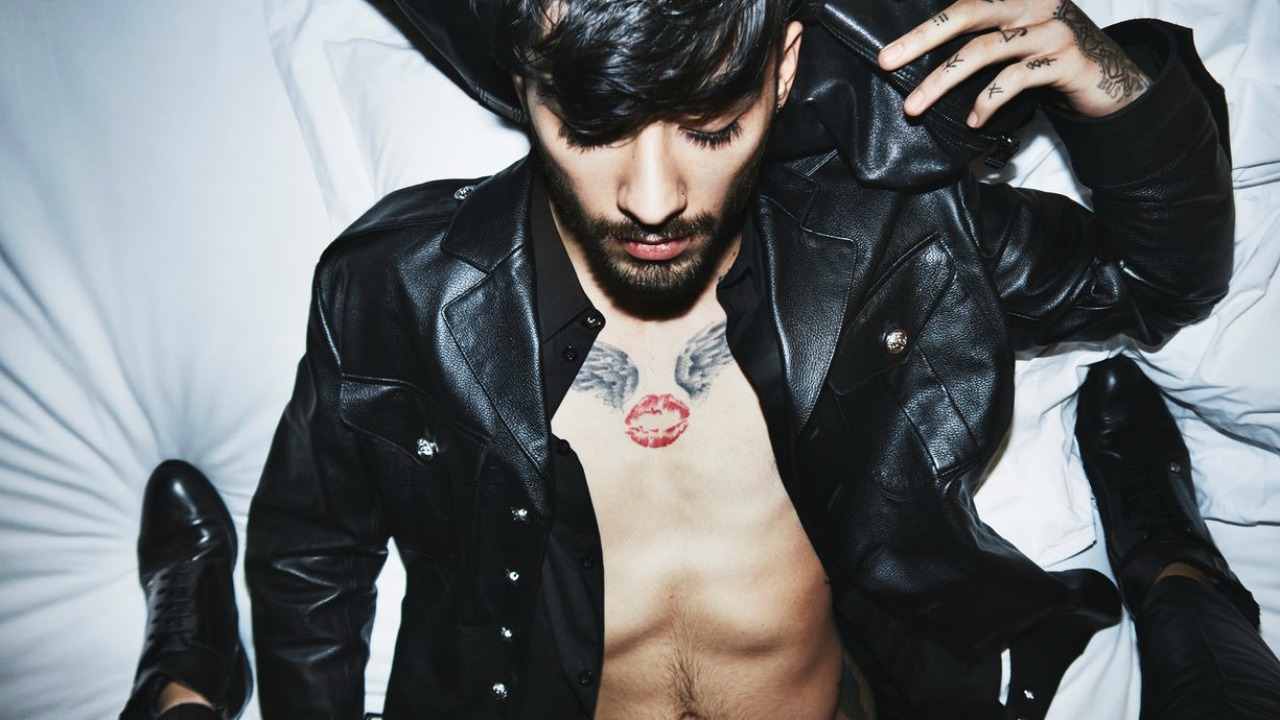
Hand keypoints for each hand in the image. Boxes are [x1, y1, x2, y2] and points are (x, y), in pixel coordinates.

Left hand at [877, 0, 1150, 125]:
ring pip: (983, 51)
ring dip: (941, 81)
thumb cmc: (1051, 60)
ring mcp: (1051, 29)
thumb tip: (922, 51)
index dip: (929, 19)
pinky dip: (986, 101)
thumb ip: (981, 34)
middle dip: (920, 39)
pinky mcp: (1064, 59)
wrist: (1112, 79)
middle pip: (966, 14)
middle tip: (886, 61)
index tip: (894, 41)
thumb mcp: (1016, 38)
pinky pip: (1014, 79)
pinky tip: (973, 120)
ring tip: (915, 106)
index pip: (964, 1)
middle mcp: (1034, 3)